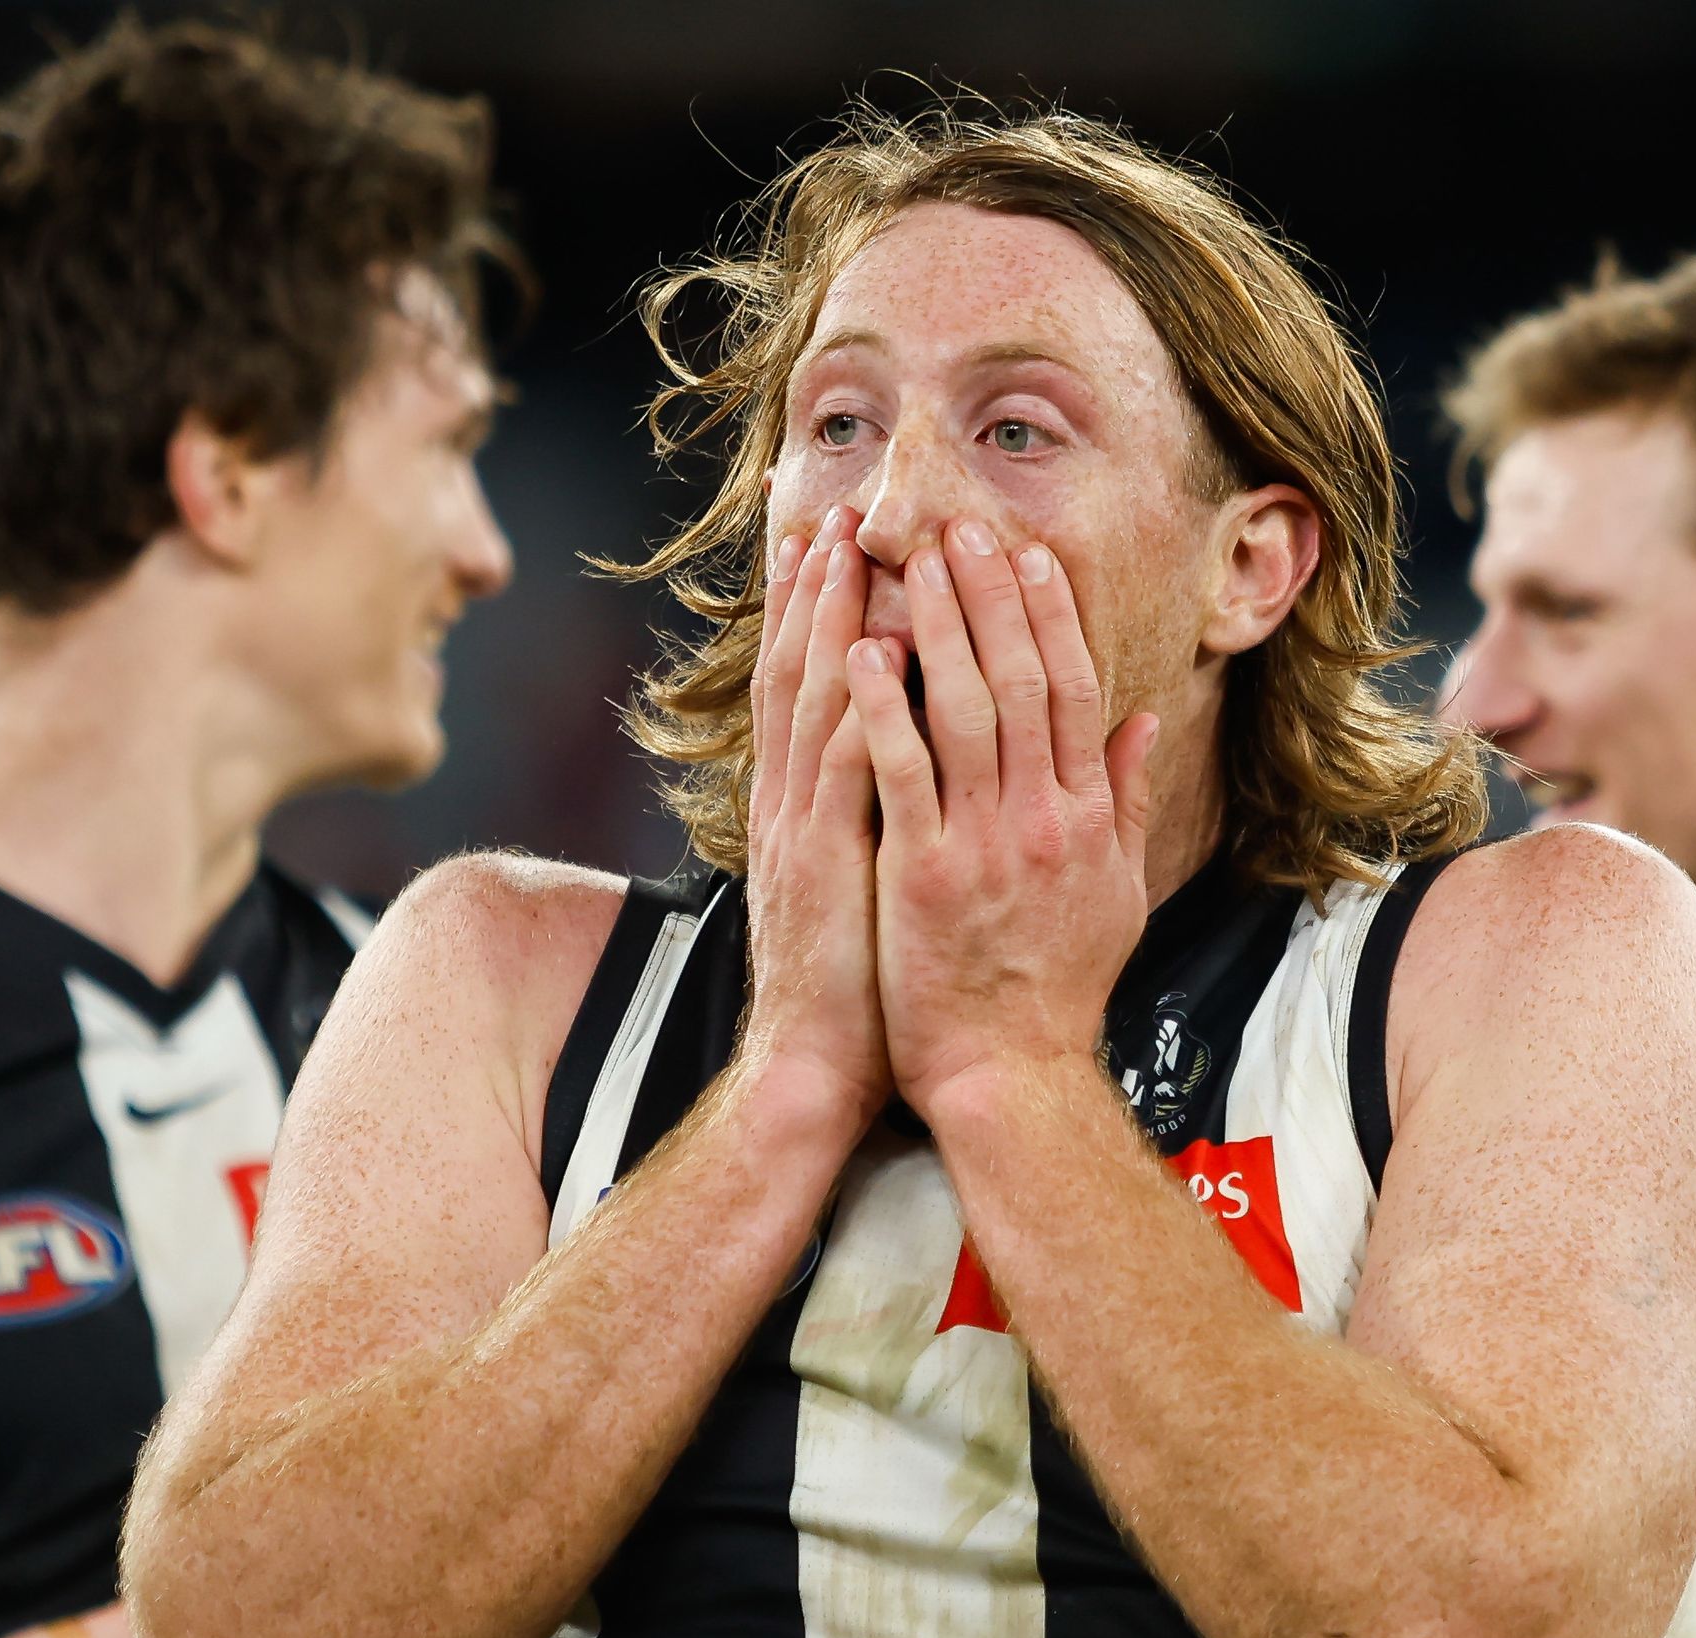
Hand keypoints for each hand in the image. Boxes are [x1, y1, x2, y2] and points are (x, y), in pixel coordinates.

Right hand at [736, 505, 894, 1133]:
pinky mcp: (824, 864)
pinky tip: (878, 654)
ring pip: (813, 703)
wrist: (815, 1070)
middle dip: (813, 589)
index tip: (831, 540)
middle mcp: (790, 803)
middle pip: (797, 673)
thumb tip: (904, 757)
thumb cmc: (857, 982)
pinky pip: (845, 771)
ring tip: (846, 548)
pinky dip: (861, 708)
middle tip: (832, 509)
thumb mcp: (868, 878)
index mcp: (803, 804)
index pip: (808, 687)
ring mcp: (801, 829)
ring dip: (829, 622)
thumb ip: (881, 811)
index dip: (816, 612)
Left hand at [848, 518, 1159, 1119]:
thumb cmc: (1056, 989)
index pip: (1074, 692)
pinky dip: (883, 709)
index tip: (1028, 556)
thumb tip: (1142, 723)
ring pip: (962, 711)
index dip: (1052, 617)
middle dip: (989, 598)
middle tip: (960, 530)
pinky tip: (860, 653)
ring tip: (907, 564)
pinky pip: (901, 774)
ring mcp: (983, 845)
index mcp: (1087, 818)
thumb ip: (1128, 802)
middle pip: (1021, 682)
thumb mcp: (1116, 893)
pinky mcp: (923, 875)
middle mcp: (1043, 819)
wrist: (1008, 1075)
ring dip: (936, 630)